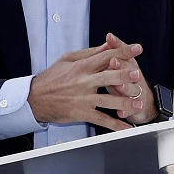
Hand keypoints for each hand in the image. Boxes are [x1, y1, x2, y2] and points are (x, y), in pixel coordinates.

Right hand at [27, 42, 145, 130]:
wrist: (34, 98)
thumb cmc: (52, 77)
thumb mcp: (68, 59)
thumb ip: (90, 53)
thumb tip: (108, 45)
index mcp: (82, 66)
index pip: (106, 56)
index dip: (123, 51)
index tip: (138, 49)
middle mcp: (84, 82)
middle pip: (108, 77)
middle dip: (124, 76)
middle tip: (138, 75)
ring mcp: (83, 99)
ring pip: (107, 101)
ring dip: (125, 103)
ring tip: (139, 104)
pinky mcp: (81, 113)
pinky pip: (101, 120)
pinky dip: (115, 125)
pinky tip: (126, 128)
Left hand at [98, 32, 157, 124]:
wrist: (145, 103)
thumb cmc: (129, 80)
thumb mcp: (123, 65)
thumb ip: (115, 52)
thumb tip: (108, 37)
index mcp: (129, 65)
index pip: (124, 53)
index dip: (117, 47)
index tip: (109, 39)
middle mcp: (134, 77)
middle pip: (128, 69)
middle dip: (121, 65)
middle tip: (113, 62)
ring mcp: (136, 92)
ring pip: (130, 89)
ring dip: (124, 87)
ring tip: (118, 86)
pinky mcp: (136, 107)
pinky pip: (131, 109)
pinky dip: (126, 110)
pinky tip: (121, 112)